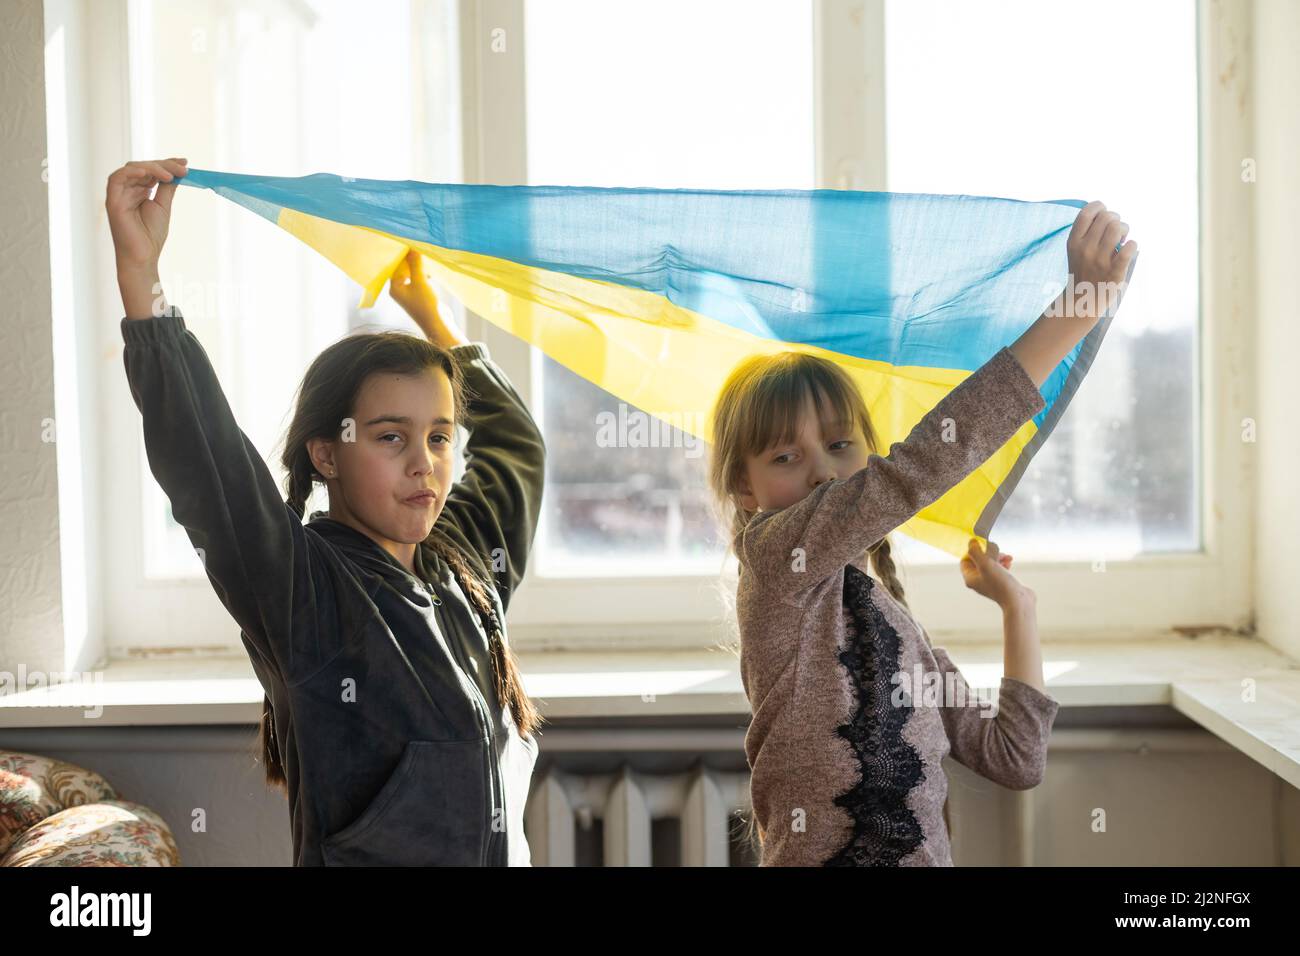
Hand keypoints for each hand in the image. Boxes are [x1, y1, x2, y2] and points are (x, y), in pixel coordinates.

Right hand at [106, 158, 187, 270]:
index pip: (152, 170)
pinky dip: (131, 173)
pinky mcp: (112, 201)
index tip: (185, 163)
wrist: (143, 256)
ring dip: (152, 168)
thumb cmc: (151, 235)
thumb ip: (167, 187)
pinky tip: (147, 174)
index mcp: (139, 190)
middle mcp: (127, 189)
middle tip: (183, 168)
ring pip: (132, 169)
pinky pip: (116, 179)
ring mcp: (119, 194)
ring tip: (170, 175)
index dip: (168, 164)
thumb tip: (178, 171)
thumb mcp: (163, 206)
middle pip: (143, 166)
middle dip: (164, 165)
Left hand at [389, 248, 439, 322]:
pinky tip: (430, 272)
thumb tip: (412, 249)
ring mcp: (409, 293)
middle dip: (410, 260)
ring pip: (411, 274)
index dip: (402, 256)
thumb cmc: (425, 304)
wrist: (437, 323)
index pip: (395, 267)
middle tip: (418, 249)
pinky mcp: (419, 295)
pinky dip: (422, 274)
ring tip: (424, 259)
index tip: (409, 245)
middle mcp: (399, 290)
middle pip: (402, 269)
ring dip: (417, 267)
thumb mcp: (420, 281)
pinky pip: (418, 280)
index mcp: (395, 288)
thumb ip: (415, 264)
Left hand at [960, 538, 1031, 608]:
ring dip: (998, 556)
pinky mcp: (1001, 583)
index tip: (985, 547)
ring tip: (1007, 557)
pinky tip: (1010, 561)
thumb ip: (976, 551)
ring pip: (990, 563)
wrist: (1019, 602)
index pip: (965, 560)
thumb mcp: (985, 564)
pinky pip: (1000, 568)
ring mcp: (990, 582)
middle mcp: (978, 581)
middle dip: (989, 552)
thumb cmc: (1000, 584)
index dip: (974, 551)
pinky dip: (1004, 563)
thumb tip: (971, 541)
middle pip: (979, 560)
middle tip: (998, 551)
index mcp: (970, 578)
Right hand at [1062, 200, 1138, 322]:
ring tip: (1122, 239)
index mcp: (1073, 242)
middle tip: (1116, 231)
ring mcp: (1100, 261)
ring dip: (1125, 229)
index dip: (1099, 207)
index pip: (1087, 212)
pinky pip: (1129, 248)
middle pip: (1107, 217)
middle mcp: (1085, 249)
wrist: (1082, 300)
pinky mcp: (1114, 271)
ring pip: (1118, 228)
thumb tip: (1106, 212)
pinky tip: (1129, 248)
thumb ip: (1085, 231)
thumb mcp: (1075, 250)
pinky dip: (1132, 245)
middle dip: (1116, 219)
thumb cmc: (1083, 270)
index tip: (1104, 214)